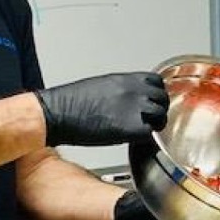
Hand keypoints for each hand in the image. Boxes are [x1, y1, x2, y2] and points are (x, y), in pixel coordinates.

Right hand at [33, 73, 167, 147]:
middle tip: (152, 119)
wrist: (57, 113)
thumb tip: (128, 100)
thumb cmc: (70, 102)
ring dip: (155, 124)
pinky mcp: (128, 128)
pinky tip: (137, 139)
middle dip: (159, 109)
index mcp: (125, 80)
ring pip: (160, 115)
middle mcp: (133, 91)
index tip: (154, 101)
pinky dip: (146, 137)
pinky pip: (149, 132)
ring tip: (146, 130)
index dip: (157, 94)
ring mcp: (133, 108)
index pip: (157, 81)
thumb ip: (120, 91)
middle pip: (162, 98)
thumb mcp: (100, 86)